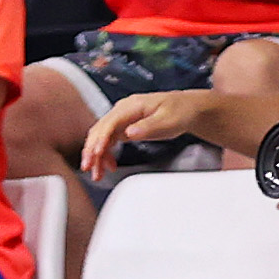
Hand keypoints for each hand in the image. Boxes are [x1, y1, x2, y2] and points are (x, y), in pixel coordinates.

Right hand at [80, 86, 236, 174]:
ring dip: (95, 155)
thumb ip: (149, 126)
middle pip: (99, 131)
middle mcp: (122, 111)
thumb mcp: (169, 119)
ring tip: (97, 173)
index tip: (95, 153)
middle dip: (91, 151)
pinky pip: (108, 141)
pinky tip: (108, 165)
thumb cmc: (181, 111)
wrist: (189, 109)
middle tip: (89, 168)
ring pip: (101, 137)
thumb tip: (130, 133)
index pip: (109, 123)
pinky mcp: (123, 127)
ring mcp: (121, 119)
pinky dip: (105, 154)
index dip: (100, 139)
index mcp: (132, 106)